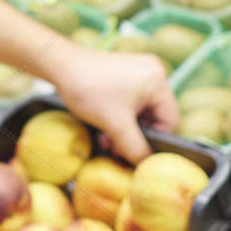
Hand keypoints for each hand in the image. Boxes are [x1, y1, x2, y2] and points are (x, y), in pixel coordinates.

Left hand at [50, 44, 177, 162]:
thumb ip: (135, 147)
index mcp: (158, 80)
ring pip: (139, 112)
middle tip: (117, 151)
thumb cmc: (89, 90)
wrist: (60, 66)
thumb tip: (145, 164)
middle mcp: (153, 73)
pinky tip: (103, 130)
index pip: (170, 120)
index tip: (136, 154)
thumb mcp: (115, 124)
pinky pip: (129, 103)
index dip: (155, 141)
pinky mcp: (123, 75)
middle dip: (135, 137)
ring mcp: (138, 73)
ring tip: (107, 142)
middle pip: (154, 117)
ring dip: (124, 131)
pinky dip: (118, 118)